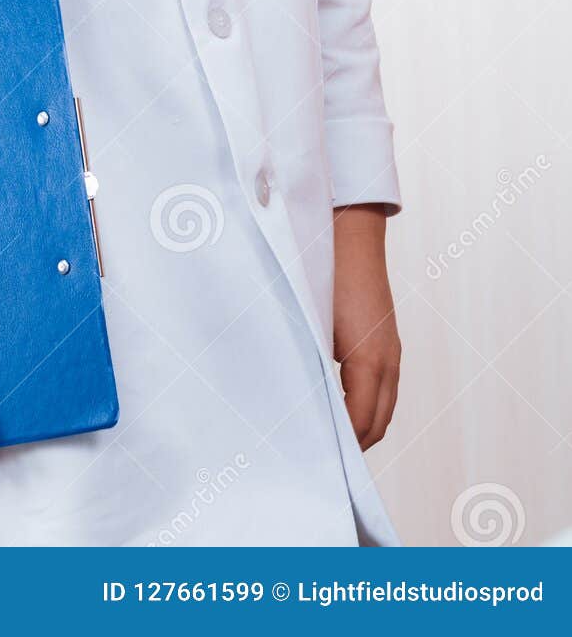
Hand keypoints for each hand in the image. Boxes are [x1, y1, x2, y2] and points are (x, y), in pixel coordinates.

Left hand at [332, 203, 400, 449]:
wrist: (351, 231)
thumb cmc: (326, 272)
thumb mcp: (313, 323)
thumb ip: (311, 365)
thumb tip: (302, 402)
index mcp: (368, 360)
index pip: (360, 424)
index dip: (342, 448)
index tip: (317, 461)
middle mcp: (387, 360)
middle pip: (377, 423)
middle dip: (354, 446)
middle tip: (322, 461)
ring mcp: (391, 349)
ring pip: (384, 406)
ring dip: (362, 427)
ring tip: (330, 441)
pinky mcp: (387, 340)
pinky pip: (384, 386)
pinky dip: (367, 405)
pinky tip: (341, 406)